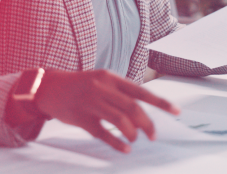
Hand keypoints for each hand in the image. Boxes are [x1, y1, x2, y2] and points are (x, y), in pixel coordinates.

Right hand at [33, 69, 179, 152]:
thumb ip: (120, 92)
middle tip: (153, 135)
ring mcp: (91, 103)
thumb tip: (143, 111)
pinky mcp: (81, 118)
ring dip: (132, 133)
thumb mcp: (101, 80)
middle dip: (147, 123)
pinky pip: (102, 133)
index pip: (141, 91)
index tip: (177, 111)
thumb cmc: (81, 85)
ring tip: (136, 139)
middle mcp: (102, 88)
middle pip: (132, 107)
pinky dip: (116, 142)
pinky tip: (125, 148)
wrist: (49, 87)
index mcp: (111, 78)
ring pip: (119, 120)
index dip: (161, 102)